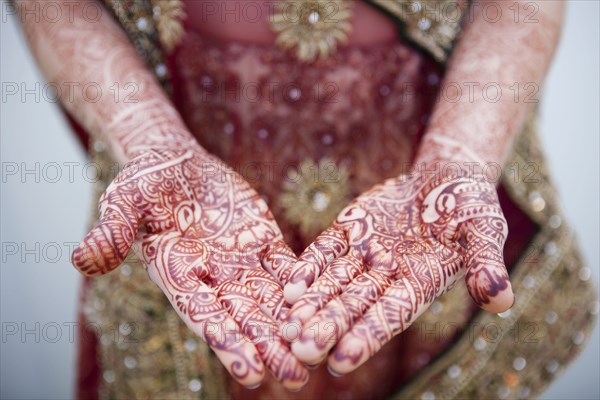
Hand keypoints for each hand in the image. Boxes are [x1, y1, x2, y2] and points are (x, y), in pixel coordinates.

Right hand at [72, 146, 307, 389]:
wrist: (176, 162)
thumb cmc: (144, 181)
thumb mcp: (124, 202)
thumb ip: (111, 232)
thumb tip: (81, 259)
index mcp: (179, 275)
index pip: (205, 317)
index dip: (228, 344)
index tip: (251, 374)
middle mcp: (213, 277)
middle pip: (245, 316)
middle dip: (269, 346)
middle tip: (296, 377)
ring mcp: (241, 261)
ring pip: (271, 299)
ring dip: (292, 325)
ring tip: (316, 352)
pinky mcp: (263, 242)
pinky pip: (287, 265)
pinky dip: (305, 284)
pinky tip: (326, 302)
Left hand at [283, 164, 513, 373]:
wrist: (444, 175)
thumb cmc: (471, 204)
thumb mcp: (484, 229)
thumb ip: (486, 263)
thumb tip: (503, 301)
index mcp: (420, 284)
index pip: (391, 315)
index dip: (368, 336)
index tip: (342, 360)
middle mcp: (387, 276)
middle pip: (354, 306)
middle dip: (328, 327)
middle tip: (301, 350)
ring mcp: (364, 255)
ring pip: (333, 284)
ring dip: (310, 305)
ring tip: (286, 328)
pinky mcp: (348, 231)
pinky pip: (324, 252)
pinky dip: (308, 269)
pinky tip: (288, 288)